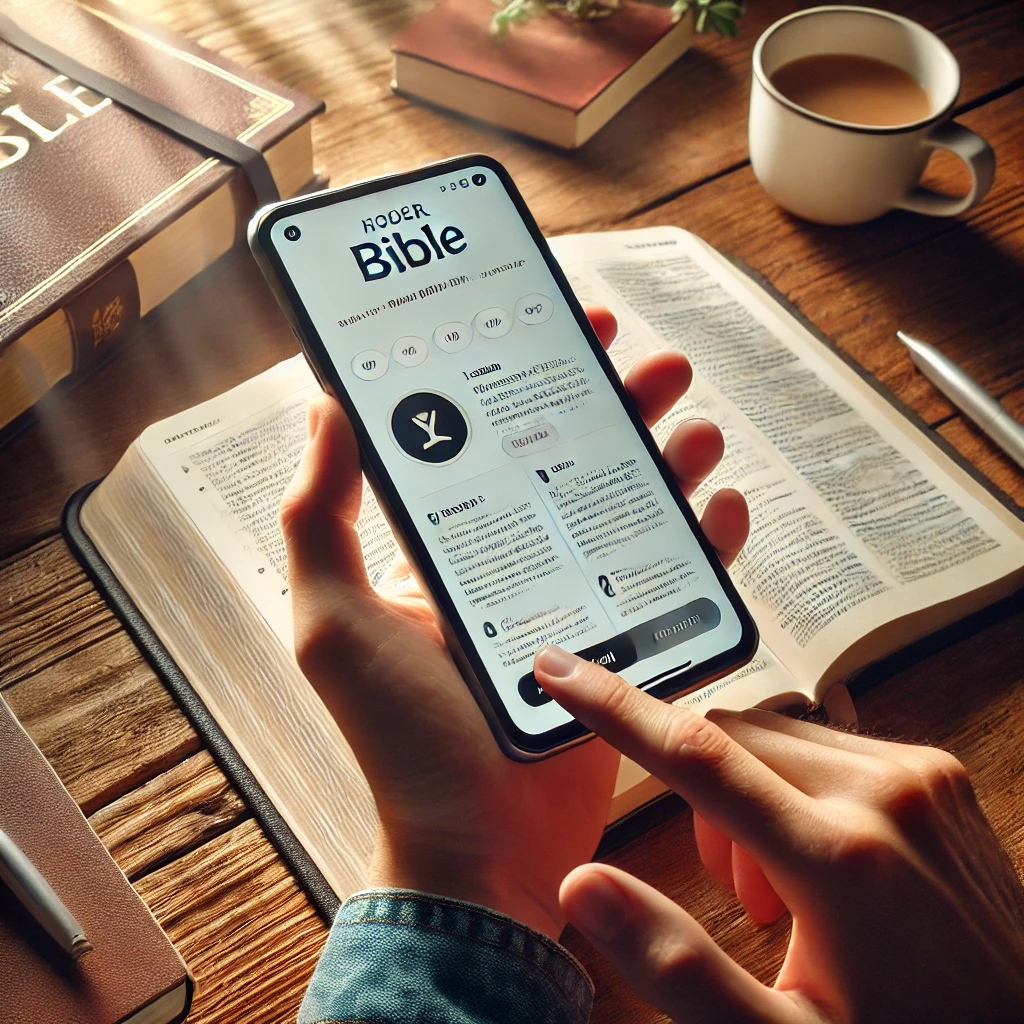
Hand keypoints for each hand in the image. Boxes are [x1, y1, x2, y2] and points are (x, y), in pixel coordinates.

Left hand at [280, 304, 748, 938]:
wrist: (479, 850)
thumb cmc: (402, 741)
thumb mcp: (336, 622)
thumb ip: (322, 518)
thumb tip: (326, 409)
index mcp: (449, 549)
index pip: (494, 441)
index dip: (532, 380)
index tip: (567, 329)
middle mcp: (513, 565)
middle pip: (577, 463)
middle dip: (619, 407)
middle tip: (657, 366)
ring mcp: (575, 603)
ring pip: (634, 510)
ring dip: (669, 461)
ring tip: (698, 427)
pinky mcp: (626, 647)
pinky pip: (676, 580)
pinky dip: (706, 541)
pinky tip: (723, 506)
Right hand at [536, 652, 1023, 1020]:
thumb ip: (678, 966)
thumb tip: (583, 884)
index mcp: (840, 860)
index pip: (696, 757)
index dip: (614, 708)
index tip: (557, 670)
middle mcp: (886, 792)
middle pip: (730, 738)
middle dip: (702, 799)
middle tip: (743, 897)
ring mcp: (921, 773)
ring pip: (772, 736)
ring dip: (747, 794)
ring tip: (788, 891)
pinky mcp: (938, 770)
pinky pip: (823, 742)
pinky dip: (794, 786)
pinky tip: (827, 862)